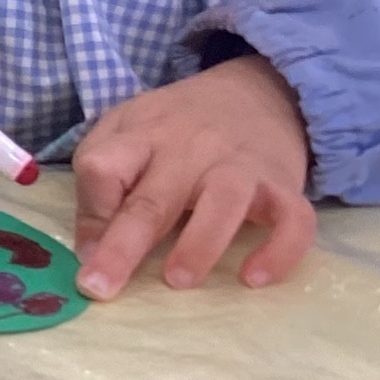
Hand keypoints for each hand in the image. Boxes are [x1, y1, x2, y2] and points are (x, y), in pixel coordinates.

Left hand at [72, 56, 316, 300]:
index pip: (102, 165)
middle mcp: (190, 150)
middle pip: (153, 198)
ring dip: (200, 245)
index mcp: (141, 137)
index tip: (86, 255)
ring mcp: (240, 166)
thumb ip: (101, 183)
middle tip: (101, 287)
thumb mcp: (126, 133)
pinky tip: (254, 279)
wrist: (256, 93)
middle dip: (124, 246)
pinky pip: (292, 220)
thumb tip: (89, 250)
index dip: (90, 210)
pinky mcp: (284, 186)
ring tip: (178, 281)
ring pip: (224, 202)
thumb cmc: (177, 127)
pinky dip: (279, 251)